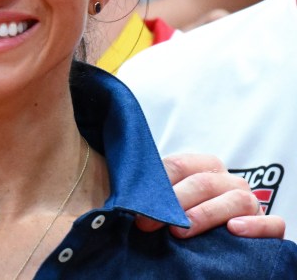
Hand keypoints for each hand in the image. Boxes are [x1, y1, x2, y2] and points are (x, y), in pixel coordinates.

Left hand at [135, 153, 283, 238]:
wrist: (207, 234)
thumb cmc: (181, 215)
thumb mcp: (167, 201)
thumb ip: (154, 194)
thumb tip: (128, 199)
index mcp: (203, 166)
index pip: (179, 165)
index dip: (158, 187)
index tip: (138, 211)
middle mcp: (228, 180)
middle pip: (203, 183)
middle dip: (173, 204)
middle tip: (150, 225)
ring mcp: (249, 201)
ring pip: (235, 200)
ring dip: (205, 214)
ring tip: (182, 230)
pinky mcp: (266, 223)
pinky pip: (272, 222)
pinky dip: (256, 225)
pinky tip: (233, 230)